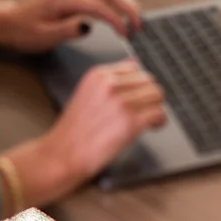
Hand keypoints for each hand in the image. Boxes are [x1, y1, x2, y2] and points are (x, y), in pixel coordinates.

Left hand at [0, 0, 143, 53]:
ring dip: (123, 1)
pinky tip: (120, 11)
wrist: (8, 23)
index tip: (125, 32)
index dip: (115, 19)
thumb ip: (67, 30)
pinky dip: (115, 0)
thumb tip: (88, 26)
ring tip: (134, 18)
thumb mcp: (43, 37)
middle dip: (127, 5)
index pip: (98, 6)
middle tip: (139, 23)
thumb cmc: (23, 31)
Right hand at [5, 61, 165, 206]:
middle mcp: (111, 84)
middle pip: (149, 81)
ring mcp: (121, 103)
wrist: (62, 155)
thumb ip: (111, 79)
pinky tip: (151, 127)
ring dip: (155, 108)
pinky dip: (159, 121)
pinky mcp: (130, 122)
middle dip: (149, 96)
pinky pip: (159, 114)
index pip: (135, 68)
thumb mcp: (87, 93)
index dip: (139, 85)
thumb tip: (134, 65)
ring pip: (157, 95)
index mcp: (99, 75)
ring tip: (147, 119)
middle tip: (144, 110)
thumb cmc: (73, 130)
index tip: (137, 96)